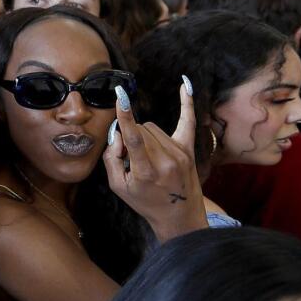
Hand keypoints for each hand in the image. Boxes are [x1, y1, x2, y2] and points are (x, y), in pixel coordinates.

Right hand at [102, 78, 208, 240]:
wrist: (179, 217)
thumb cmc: (146, 202)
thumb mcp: (119, 187)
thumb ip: (111, 158)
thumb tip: (117, 134)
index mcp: (146, 172)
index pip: (134, 138)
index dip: (126, 117)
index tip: (121, 97)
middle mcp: (165, 161)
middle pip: (140, 131)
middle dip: (130, 138)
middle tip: (131, 159)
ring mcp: (179, 154)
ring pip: (152, 128)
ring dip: (144, 136)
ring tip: (146, 157)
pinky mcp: (189, 150)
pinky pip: (188, 120)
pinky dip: (186, 103)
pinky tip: (185, 84)